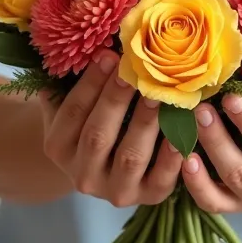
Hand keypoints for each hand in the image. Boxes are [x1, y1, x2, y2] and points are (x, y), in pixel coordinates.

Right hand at [38, 50, 183, 207]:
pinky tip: (183, 129)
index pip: (73, 112)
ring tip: (160, 94)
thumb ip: (74, 81)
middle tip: (135, 71)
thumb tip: (93, 44)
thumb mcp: (71, 103)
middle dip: (117, 99)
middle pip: (98, 135)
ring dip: (146, 123)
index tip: (109, 55)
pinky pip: (160, 179)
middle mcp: (82, 175)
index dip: (91, 83)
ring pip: (130, 157)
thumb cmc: (90, 119)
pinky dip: (172, 155)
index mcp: (58, 148)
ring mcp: (115, 191)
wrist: (103, 164)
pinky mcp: (147, 198)